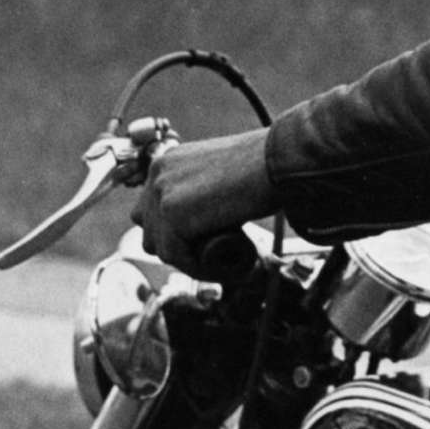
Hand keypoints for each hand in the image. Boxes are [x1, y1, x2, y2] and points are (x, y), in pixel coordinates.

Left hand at [131, 127, 277, 271]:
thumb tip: (205, 218)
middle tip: (206, 253)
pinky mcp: (173, 213)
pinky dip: (194, 267)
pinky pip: (174, 254)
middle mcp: (159, 173)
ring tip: (215, 262)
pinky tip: (217, 267)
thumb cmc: (265, 166)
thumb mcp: (222, 172)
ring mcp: (162, 193)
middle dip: (174, 244)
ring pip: (160, 245)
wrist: (280, 161)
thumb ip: (205, 189)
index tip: (198, 243)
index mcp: (169, 162)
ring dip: (186, 259)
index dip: (174, 230)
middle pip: (149, 227)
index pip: (152, 208)